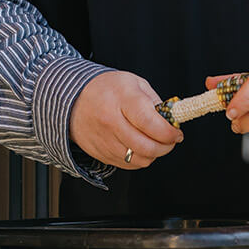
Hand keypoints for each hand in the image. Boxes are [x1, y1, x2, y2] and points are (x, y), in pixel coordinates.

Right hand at [69, 70, 183, 168]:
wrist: (72, 99)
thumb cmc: (107, 89)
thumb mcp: (134, 83)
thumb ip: (155, 102)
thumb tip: (173, 121)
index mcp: (122, 98)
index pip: (149, 123)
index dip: (168, 132)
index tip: (176, 133)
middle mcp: (110, 121)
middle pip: (146, 146)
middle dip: (166, 147)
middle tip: (171, 140)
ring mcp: (104, 139)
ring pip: (139, 159)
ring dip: (153, 154)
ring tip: (155, 142)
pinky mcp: (99, 153)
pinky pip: (127, 164)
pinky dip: (139, 159)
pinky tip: (139, 146)